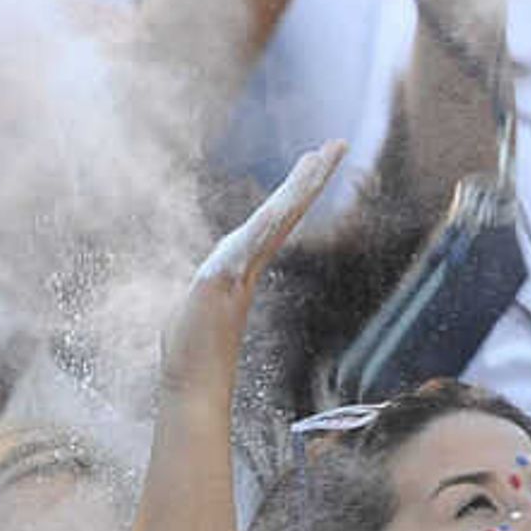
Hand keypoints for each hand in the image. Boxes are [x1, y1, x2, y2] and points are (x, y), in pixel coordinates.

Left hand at [167, 140, 346, 379]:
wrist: (191, 385)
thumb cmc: (193, 352)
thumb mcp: (202, 304)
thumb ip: (216, 286)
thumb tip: (218, 283)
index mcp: (243, 263)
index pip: (275, 217)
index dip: (297, 188)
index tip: (315, 158)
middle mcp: (246, 262)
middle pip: (286, 211)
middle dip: (311, 177)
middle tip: (338, 145)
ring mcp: (239, 270)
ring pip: (275, 220)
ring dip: (299, 188)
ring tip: (321, 158)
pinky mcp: (224, 281)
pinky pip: (250, 243)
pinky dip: (268, 223)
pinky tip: (281, 204)